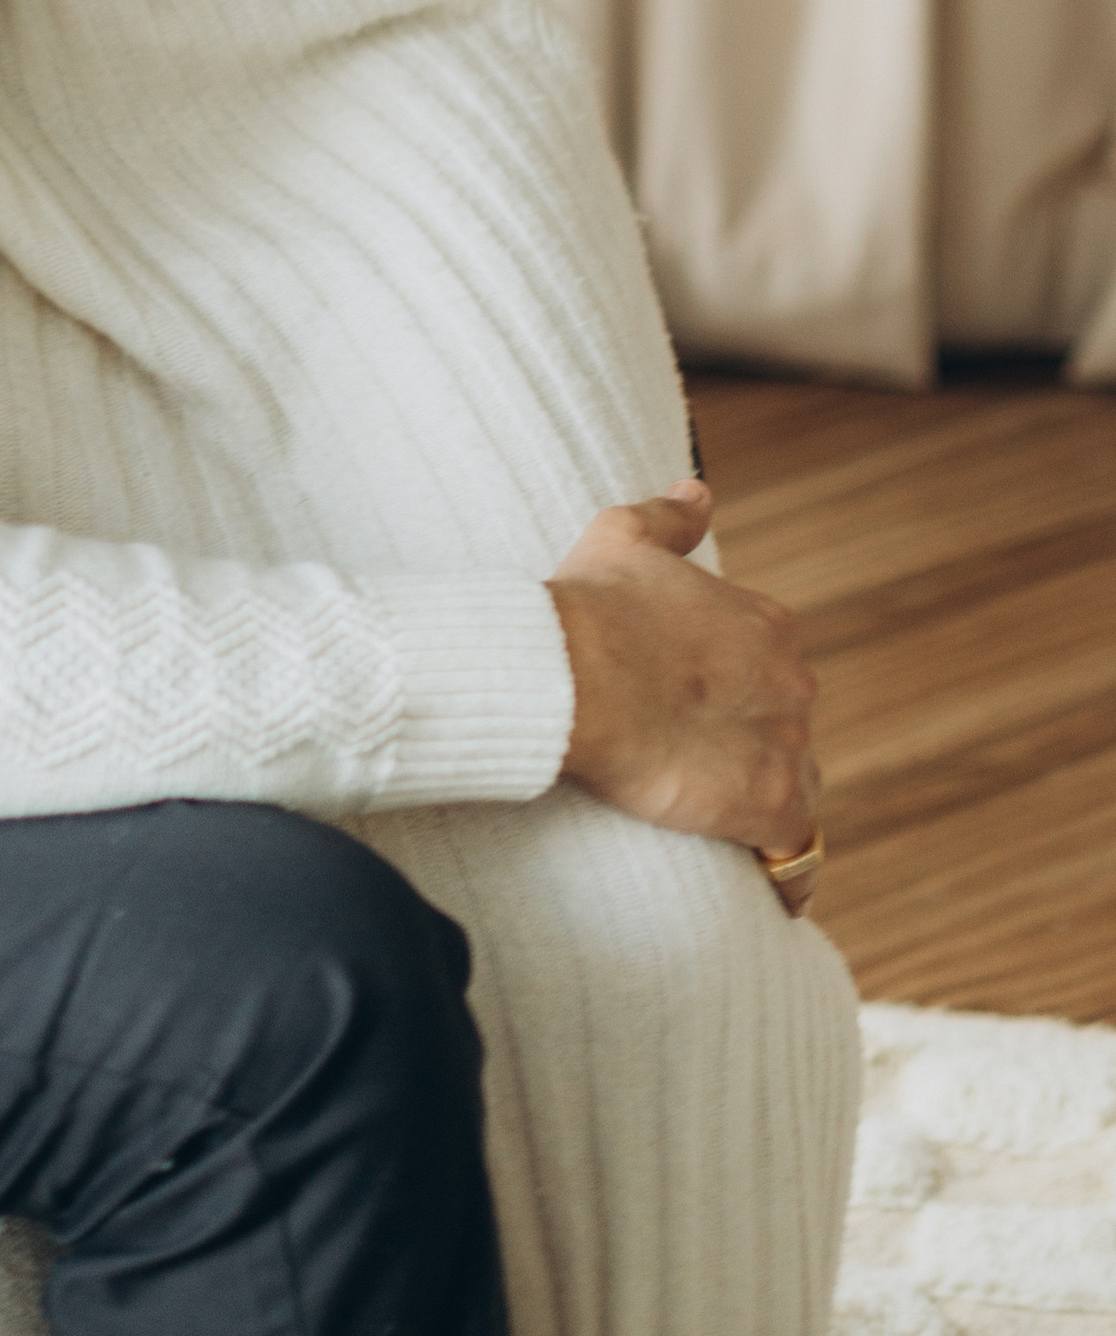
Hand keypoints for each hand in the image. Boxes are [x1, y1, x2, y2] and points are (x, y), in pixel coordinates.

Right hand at [549, 481, 820, 859]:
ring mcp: (788, 744)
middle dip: (752, 740)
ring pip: (794, 781)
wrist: (575, 676)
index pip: (770, 663)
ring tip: (718, 822)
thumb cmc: (592, 605)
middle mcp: (792, 680)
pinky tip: (766, 883)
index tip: (693, 702)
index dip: (732, 686)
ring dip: (766, 799)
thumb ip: (670, 515)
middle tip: (693, 760)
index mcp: (766, 622)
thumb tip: (698, 488)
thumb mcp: (624, 534)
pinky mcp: (774, 805)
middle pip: (786, 722)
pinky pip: (797, 851)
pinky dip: (786, 868)